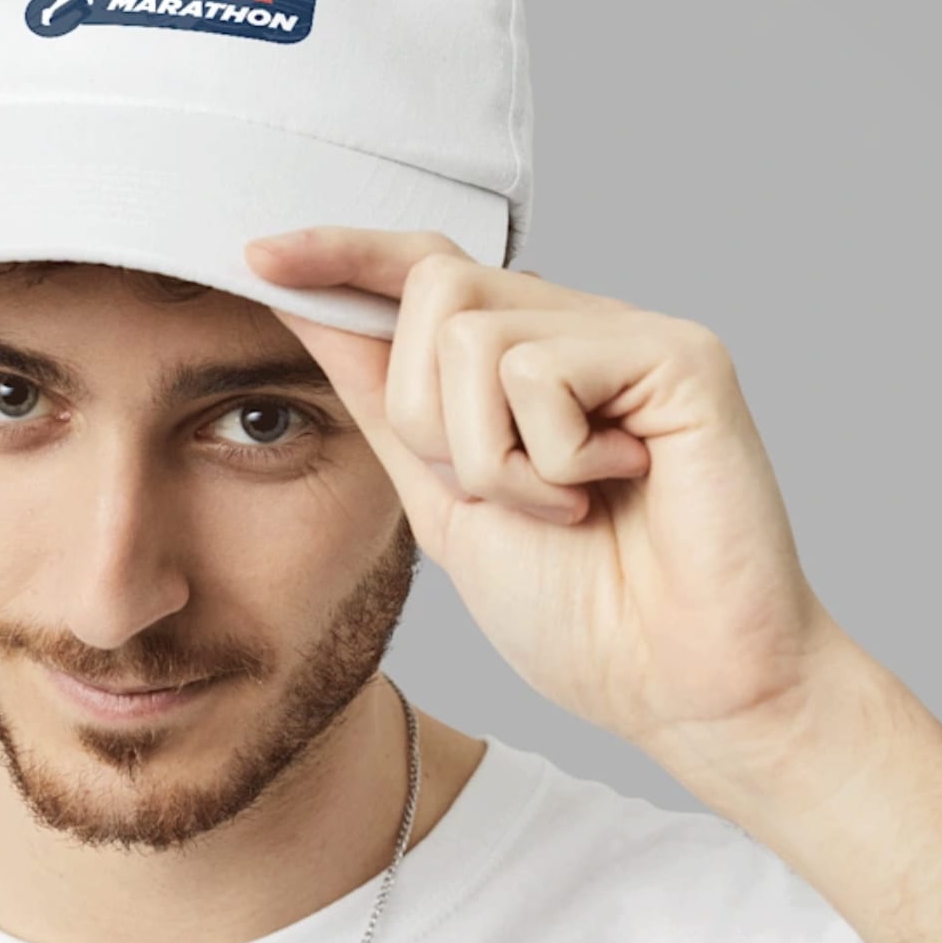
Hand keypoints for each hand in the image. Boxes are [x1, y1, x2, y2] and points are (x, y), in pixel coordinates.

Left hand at [243, 226, 844, 761]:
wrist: (681, 689)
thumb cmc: (583, 612)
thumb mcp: (446, 502)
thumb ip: (387, 405)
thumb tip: (311, 312)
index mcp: (527, 361)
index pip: (426, 269)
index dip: (344, 253)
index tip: (259, 254)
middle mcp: (580, 331)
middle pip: (434, 289)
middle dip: (427, 414)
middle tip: (496, 493)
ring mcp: (632, 339)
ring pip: (474, 333)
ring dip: (487, 454)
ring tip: (562, 508)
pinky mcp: (681, 358)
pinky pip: (541, 371)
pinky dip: (548, 462)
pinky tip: (613, 491)